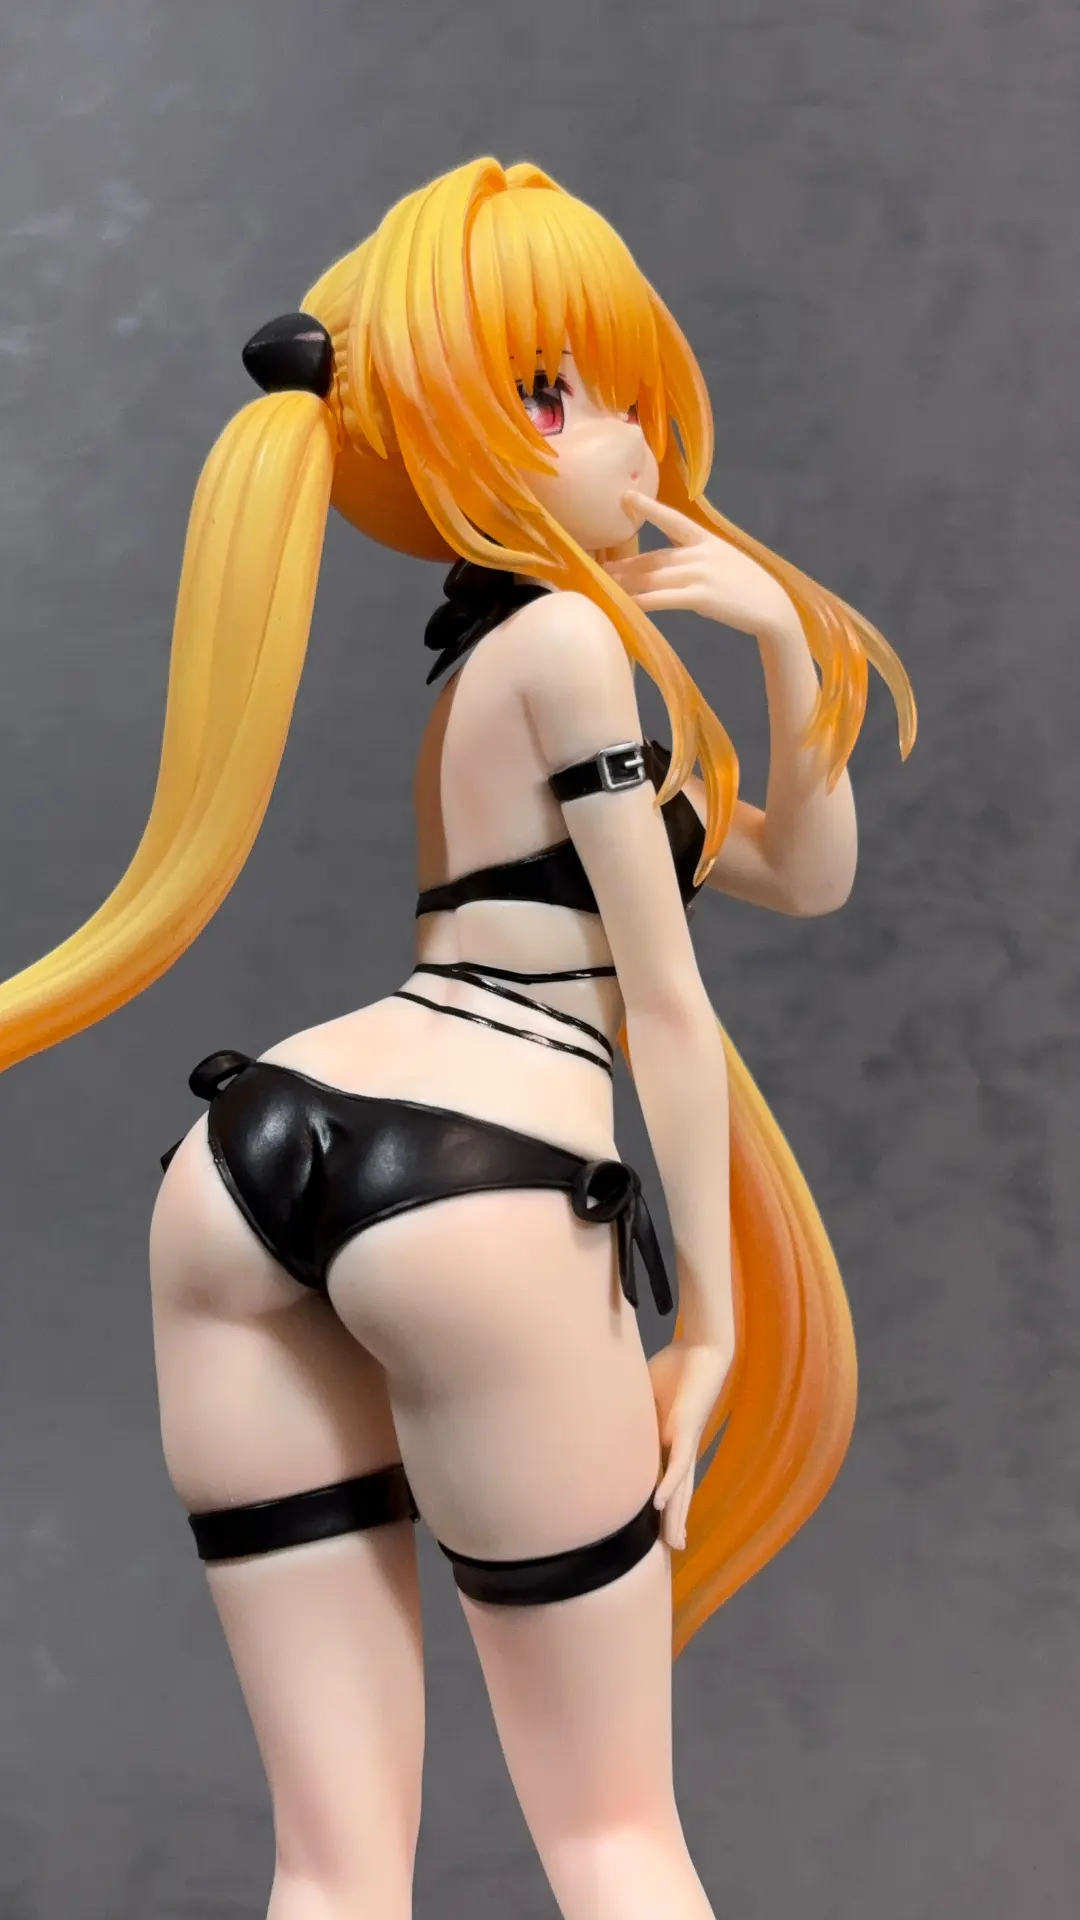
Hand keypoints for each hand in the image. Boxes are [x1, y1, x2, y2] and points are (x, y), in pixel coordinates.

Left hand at [606, 491, 795, 638]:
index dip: (648, 508)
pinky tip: (625, 605)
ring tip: (602, 586)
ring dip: (625, 583)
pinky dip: (641, 602)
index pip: (672, 520)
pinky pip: (663, 599)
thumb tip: (662, 568)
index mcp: (705, 540)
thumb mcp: (722, 561)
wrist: (772, 607)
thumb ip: (694, 559)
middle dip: (623, 565)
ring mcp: (701, 574)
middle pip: (652, 558)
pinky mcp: (701, 597)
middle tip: (595, 567)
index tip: (625, 496)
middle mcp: (700, 553)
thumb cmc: (745, 586)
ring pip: (653, 577)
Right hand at [648, 1338, 733, 1551]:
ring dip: (675, 1516)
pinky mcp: (685, 1431)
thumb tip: (602, 1412)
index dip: (664, 1504)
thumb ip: (630, 1410)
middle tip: (674, 1550)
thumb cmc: (676, 1368)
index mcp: (670, 1442)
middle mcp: (680, 1448)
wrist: (703, 1349)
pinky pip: (677, 1464)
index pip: (666, 1479)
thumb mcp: (644, 1395)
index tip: (660, 1527)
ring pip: (681, 1487)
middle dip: (676, 1521)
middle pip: (679, 1493)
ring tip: (673, 1543)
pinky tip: (661, 1504)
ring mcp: (684, 1442)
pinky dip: (669, 1485)